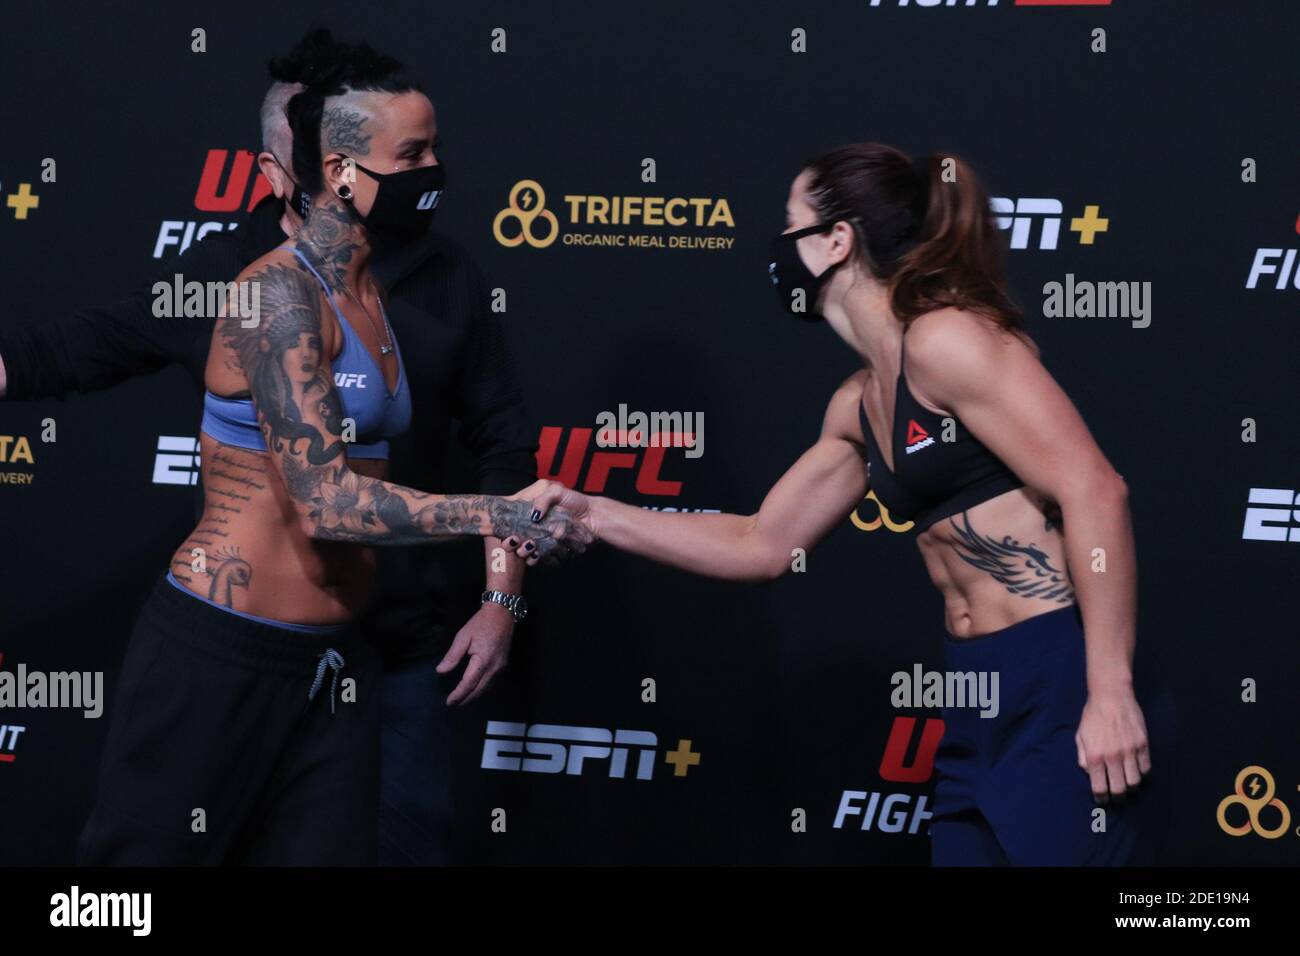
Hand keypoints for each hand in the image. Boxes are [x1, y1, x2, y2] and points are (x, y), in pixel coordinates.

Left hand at [438, 601, 513, 705]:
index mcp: (483, 660)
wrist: (502, 614)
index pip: (468, 684)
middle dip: (466, 699)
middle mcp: (494, 667)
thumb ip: (452, 656)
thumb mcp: (463, 636)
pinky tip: (475, 690)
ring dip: (474, 696)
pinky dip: (482, 690)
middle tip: (453, 705)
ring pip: (487, 688)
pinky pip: (492, 683)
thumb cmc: (481, 623)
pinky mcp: (503, 665)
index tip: (449, 702)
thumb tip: (441, 671)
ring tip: (462, 701)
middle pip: (479, 690)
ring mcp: (501, 667)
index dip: (458, 694)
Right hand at [501, 480, 596, 565]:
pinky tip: (539, 554)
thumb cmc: (573, 500)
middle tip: (516, 540)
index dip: (503, 526)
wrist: (592, 516)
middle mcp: (530, 527)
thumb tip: (534, 516)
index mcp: (527, 511)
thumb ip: (543, 499)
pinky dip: (536, 559)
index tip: (506, 531)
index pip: (508, 521)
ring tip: (530, 547)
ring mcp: (538, 539)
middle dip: (510, 543)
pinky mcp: (548, 550)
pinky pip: (538, 558)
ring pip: (522, 551)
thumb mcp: (556, 491)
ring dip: (523, 552)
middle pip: (511, 539)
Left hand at [1075, 686, 1150, 801]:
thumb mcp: (1080, 735)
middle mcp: (1113, 756)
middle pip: (1120, 788)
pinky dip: (1141, 772)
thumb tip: (1089, 773)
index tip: (1102, 800)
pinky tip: (1136, 770)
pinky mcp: (1143, 744)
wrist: (1111, 695)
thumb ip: (1083, 756)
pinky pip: (1145, 767)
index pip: (1099, 787)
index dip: (1101, 797)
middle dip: (1117, 797)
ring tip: (1127, 784)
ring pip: (1135, 781)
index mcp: (1095, 756)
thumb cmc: (1092, 715)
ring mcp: (1130, 751)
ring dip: (1131, 786)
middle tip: (1116, 798)